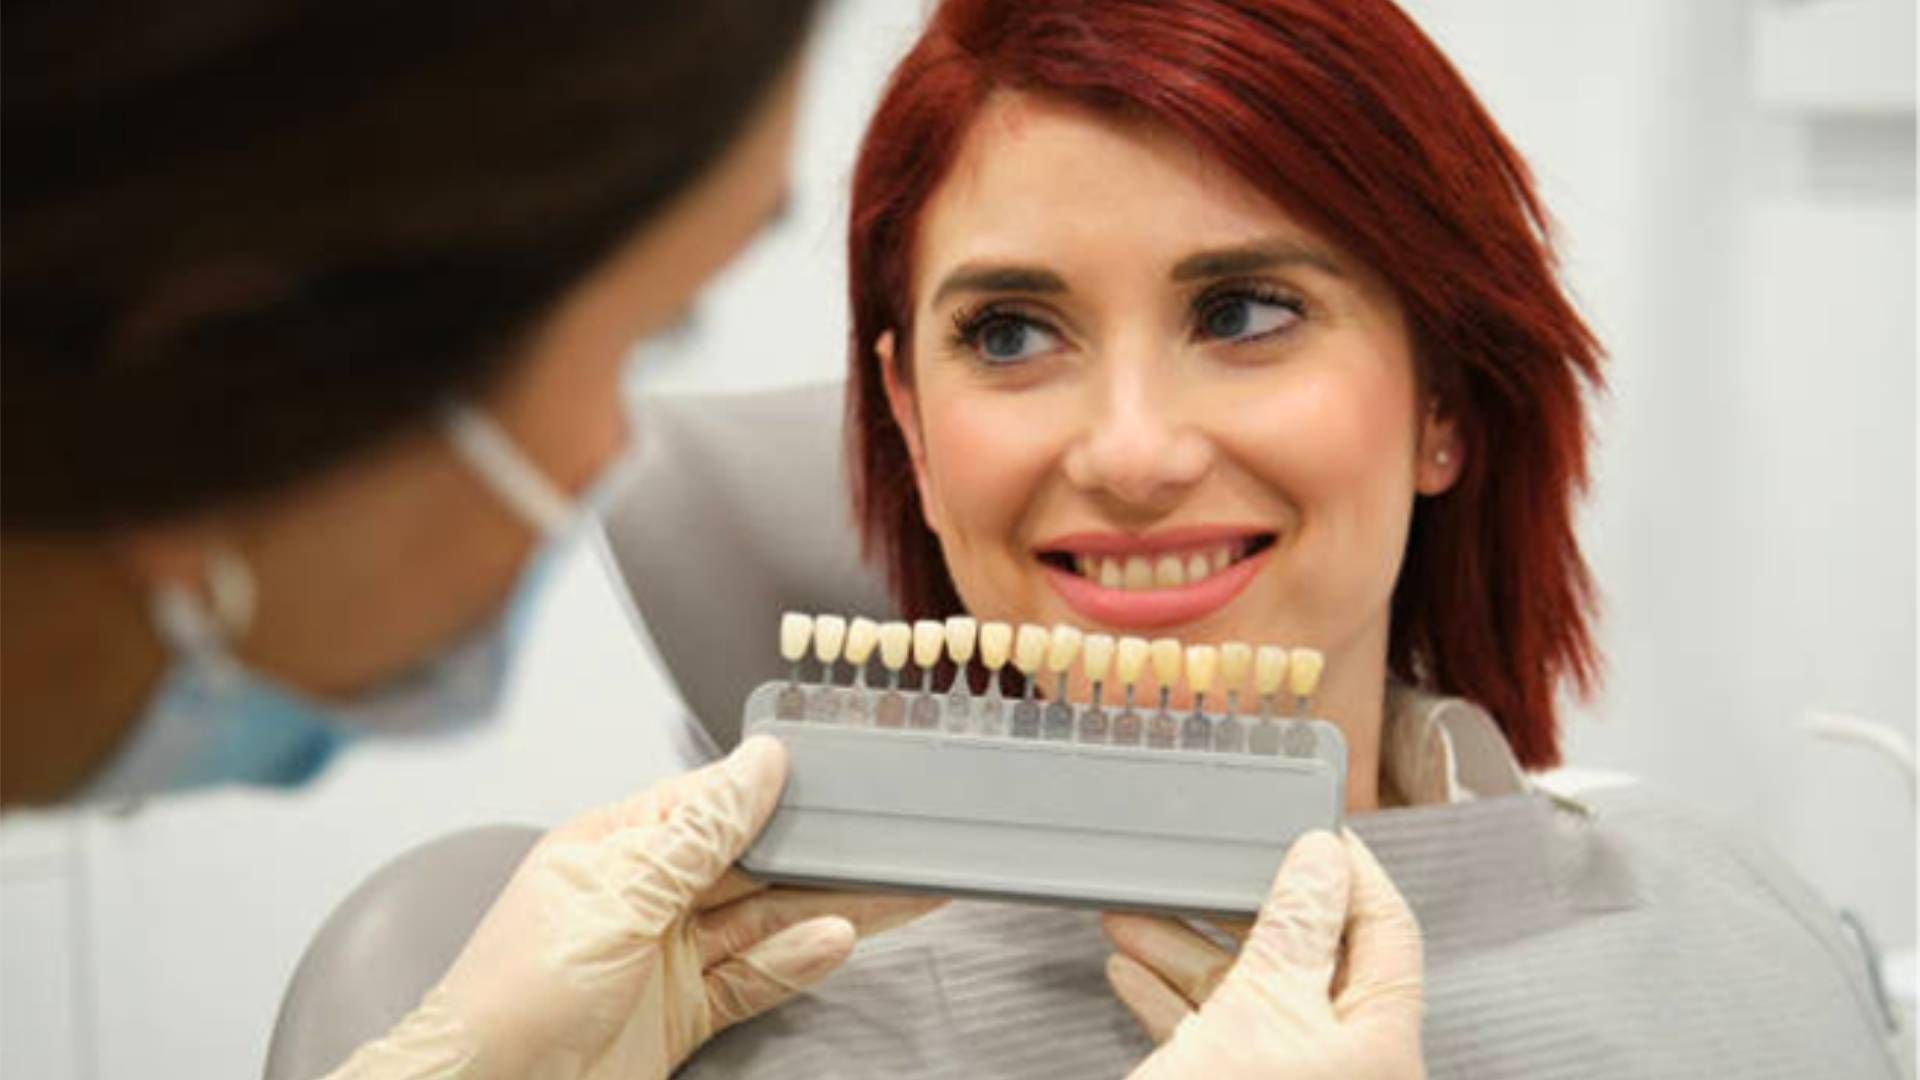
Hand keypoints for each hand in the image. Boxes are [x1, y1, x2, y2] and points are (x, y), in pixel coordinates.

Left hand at [326, 735, 941, 1078]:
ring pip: (766, 918)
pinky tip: (838, 940)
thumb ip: (698, 835)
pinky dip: (798, 961)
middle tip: (892, 835)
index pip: (712, 800)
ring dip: (830, 905)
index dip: (776, 786)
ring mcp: (667, 955)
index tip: (842, 770)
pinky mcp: (684, 1012)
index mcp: (615, 844)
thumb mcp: (617, 899)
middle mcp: (644, 894)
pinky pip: (756, 976)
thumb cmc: (513, 998)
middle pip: (752, 861)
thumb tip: (761, 761)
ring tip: (898, 888)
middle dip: (820, 849)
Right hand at [1109, 830, 1423, 1078]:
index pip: (1385, 926)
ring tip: (1130, 916)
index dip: (1347, 868)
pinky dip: (1175, 1000)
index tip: (1305, 821)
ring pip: (1253, 994)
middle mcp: (1349, 1061)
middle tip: (1202, 864)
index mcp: (1381, 1037)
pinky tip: (1128, 971)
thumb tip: (1322, 857)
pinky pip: (1219, 1034)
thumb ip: (1294, 926)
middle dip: (1241, 907)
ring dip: (1190, 950)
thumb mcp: (1258, 1008)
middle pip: (1310, 956)